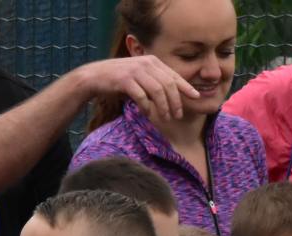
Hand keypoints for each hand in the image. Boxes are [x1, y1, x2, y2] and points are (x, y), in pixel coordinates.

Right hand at [74, 55, 197, 122]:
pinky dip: (146, 107)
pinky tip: (148, 114)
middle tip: (177, 115)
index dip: (186, 87)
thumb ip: (154, 83)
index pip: (174, 75)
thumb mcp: (140, 77)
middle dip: (175, 101)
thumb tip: (172, 97)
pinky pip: (141, 96)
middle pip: (168, 84)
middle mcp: (146, 63)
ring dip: (163, 107)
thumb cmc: (119, 80)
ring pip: (157, 91)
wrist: (95, 77)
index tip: (196, 97)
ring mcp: (135, 71)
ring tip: (165, 118)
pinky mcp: (124, 80)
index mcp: (152, 61)